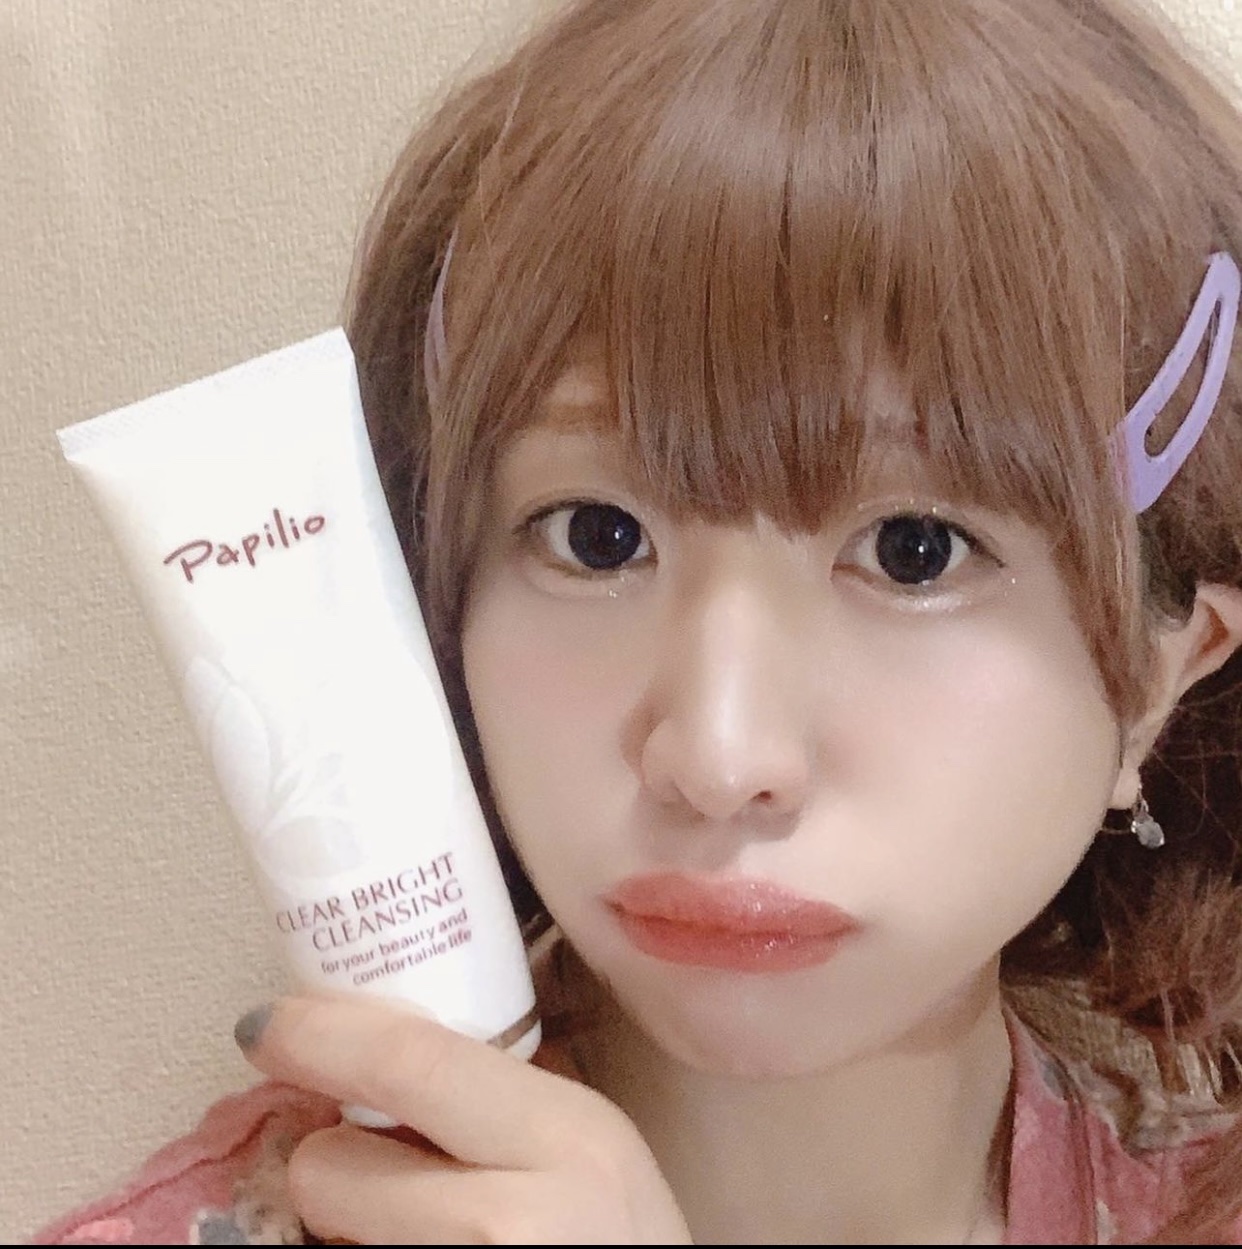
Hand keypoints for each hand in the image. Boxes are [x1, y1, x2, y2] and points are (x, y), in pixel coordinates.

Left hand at [235, 995, 692, 1244]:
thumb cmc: (620, 1236)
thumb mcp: (586, 1142)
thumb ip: (494, 1093)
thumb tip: (377, 1052)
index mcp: (562, 1136)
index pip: (411, 1063)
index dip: (321, 1036)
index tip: (265, 1024)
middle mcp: (512, 1220)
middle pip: (333, 1167)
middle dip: (335, 1163)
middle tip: (383, 1172)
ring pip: (329, 1235)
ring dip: (351, 1227)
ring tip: (422, 1228)